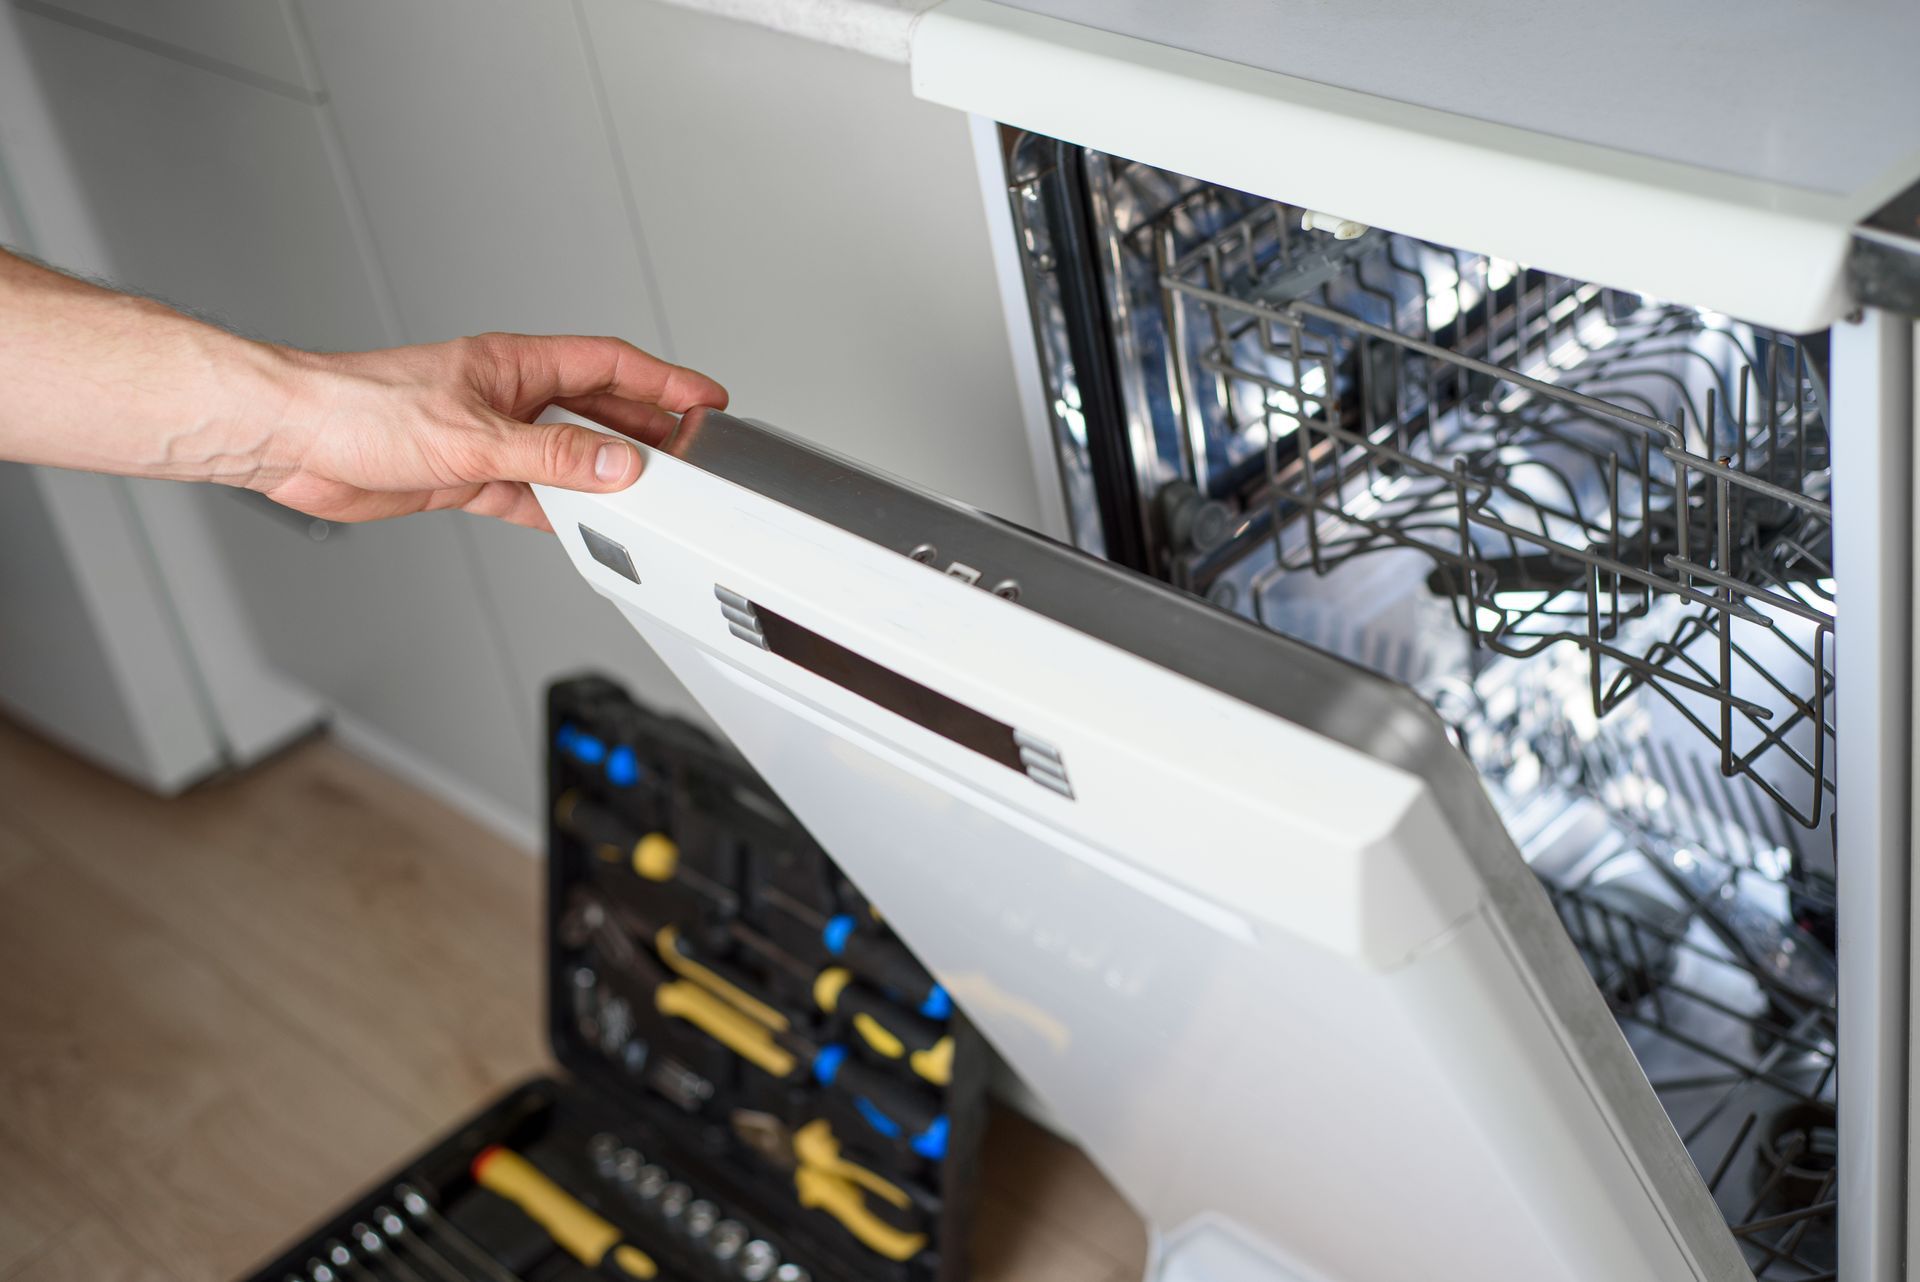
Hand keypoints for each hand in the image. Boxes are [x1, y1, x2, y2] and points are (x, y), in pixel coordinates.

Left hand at [254, 332, 727, 529]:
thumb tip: (617, 465)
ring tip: (646, 494)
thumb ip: (553, 456)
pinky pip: (528, 493)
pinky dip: (557, 510)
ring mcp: (485, 436)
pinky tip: (579, 525)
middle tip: (689, 451)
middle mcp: (504, 397)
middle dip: (645, 430)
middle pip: (594, 410)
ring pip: (564, 456)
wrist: (292, 441)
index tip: (705, 399)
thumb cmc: (358, 410)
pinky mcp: (462, 475)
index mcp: (513, 365)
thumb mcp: (473, 437)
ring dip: (601, 475)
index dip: (663, 382)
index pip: (608, 366)